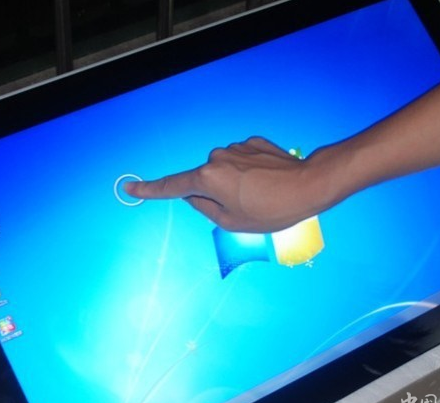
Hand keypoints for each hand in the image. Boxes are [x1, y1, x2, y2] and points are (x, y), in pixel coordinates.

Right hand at [125, 137, 334, 231]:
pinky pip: (242, 160)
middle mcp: (216, 158)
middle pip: (205, 179)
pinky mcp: (253, 142)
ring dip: (235, 182)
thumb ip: (205, 209)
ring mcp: (236, 147)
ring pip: (225, 170)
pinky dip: (249, 172)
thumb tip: (194, 197)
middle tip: (244, 207)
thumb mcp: (233, 222)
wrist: (309, 185)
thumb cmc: (272, 210)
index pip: (172, 187)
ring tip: (261, 194)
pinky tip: (268, 181)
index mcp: (207, 179)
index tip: (131, 188)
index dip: (150, 190)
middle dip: (217, 193)